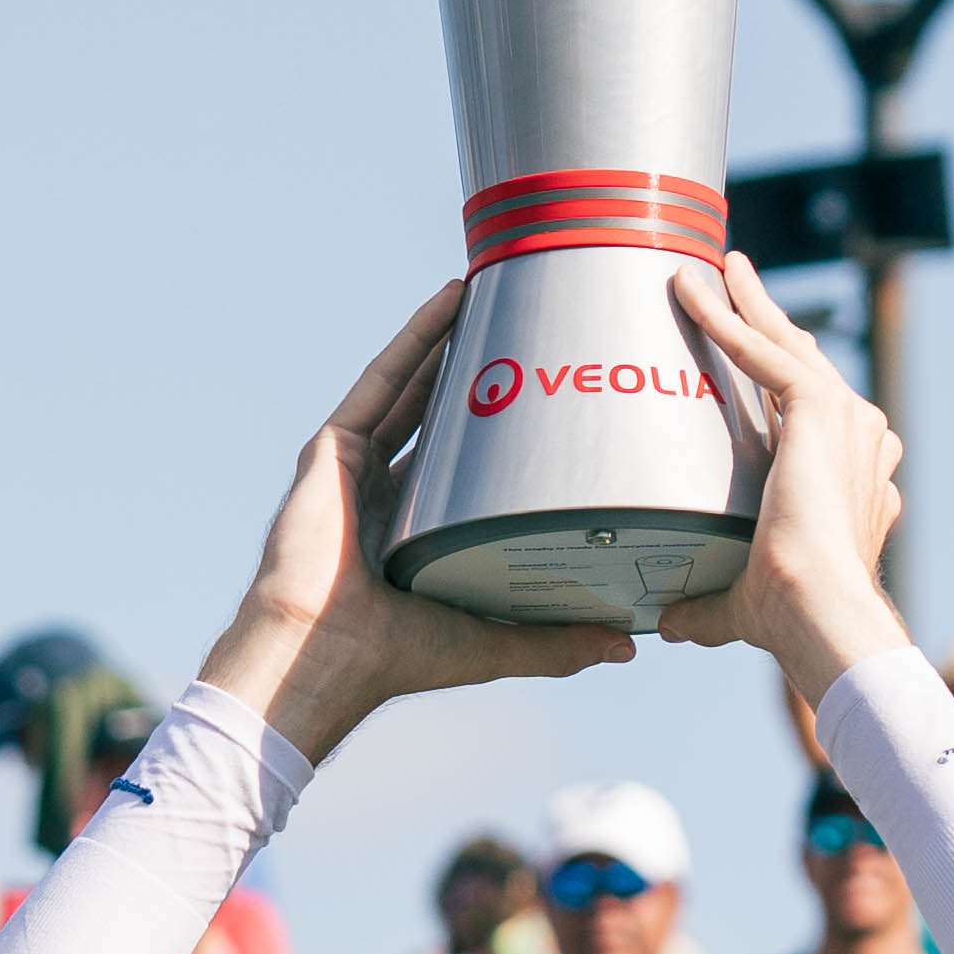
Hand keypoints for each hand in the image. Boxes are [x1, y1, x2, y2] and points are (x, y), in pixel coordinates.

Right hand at [198, 284, 641, 760]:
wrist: (323, 653)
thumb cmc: (396, 656)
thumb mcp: (494, 643)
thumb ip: (557, 642)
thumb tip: (629, 645)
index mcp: (417, 536)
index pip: (468, 472)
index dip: (505, 435)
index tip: (551, 402)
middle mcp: (386, 496)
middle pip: (441, 417)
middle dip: (480, 373)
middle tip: (530, 333)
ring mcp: (356, 467)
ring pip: (412, 387)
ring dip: (451, 340)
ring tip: (498, 296)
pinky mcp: (334, 449)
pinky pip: (381, 381)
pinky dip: (415, 339)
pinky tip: (449, 302)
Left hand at [653, 253, 908, 713]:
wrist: (821, 610)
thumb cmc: (791, 620)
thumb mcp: (740, 602)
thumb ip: (706, 606)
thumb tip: (669, 623)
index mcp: (854, 481)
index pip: (818, 419)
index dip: (789, 389)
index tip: (758, 365)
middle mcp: (862, 443)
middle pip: (808, 365)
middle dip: (772, 321)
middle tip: (739, 279)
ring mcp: (848, 421)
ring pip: (788, 344)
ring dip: (750, 302)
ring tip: (718, 265)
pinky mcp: (822, 408)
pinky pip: (764, 350)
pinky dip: (727, 316)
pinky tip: (691, 287)